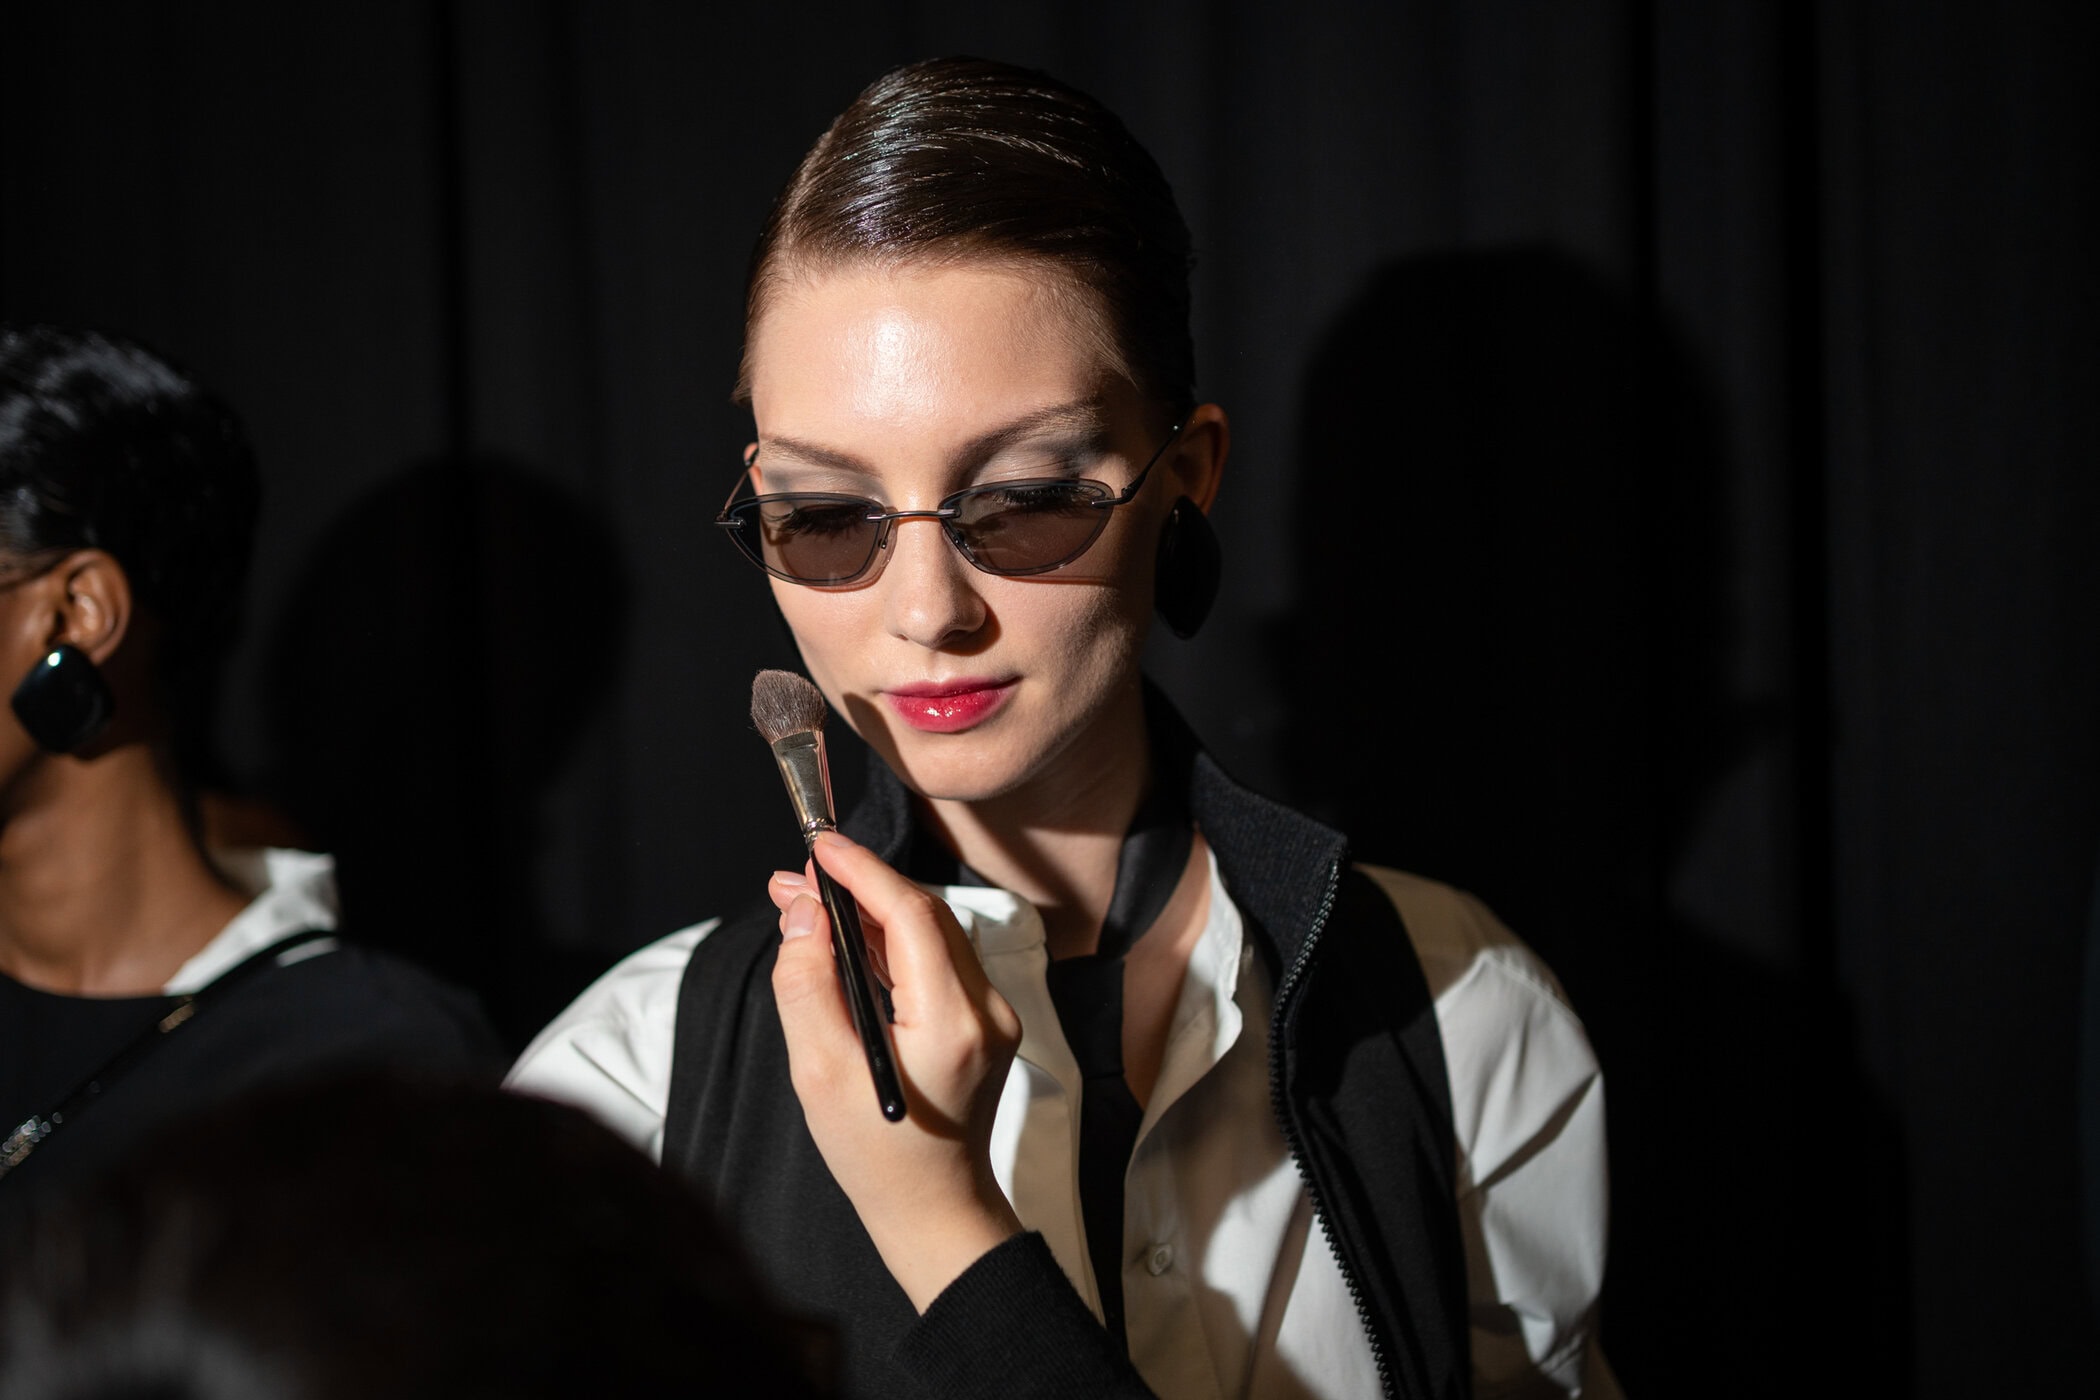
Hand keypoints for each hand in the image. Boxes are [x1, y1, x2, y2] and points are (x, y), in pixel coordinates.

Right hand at [767, 831, 1023, 1309]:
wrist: (935, 1209)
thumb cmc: (875, 1155)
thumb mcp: (820, 1073)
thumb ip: (807, 985)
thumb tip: (803, 912)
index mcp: (953, 1024)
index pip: (911, 916)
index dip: (862, 871)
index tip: (817, 846)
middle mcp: (986, 1010)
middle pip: (924, 916)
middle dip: (859, 885)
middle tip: (794, 876)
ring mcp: (993, 1015)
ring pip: (930, 934)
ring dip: (869, 910)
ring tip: (804, 901)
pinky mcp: (984, 1021)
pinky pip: (936, 960)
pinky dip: (889, 941)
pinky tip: (843, 938)